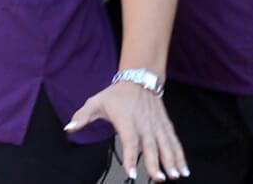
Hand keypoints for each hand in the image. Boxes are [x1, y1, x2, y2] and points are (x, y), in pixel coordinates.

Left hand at [66, 81, 187, 181]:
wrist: (139, 79)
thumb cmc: (116, 94)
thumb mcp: (96, 101)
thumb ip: (82, 116)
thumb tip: (69, 128)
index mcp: (127, 121)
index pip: (130, 141)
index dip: (131, 157)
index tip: (132, 172)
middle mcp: (145, 124)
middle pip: (151, 146)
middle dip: (155, 163)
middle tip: (158, 179)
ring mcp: (157, 126)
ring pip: (166, 145)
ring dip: (172, 161)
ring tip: (174, 176)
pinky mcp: (166, 126)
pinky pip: (175, 142)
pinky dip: (180, 156)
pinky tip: (184, 169)